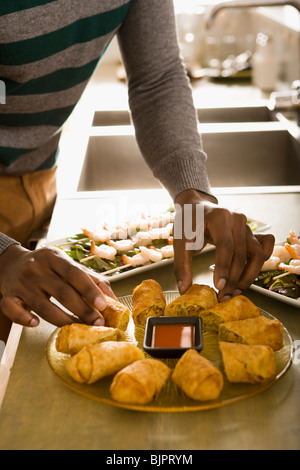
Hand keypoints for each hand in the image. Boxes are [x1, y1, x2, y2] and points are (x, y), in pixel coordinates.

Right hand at [0, 244, 116, 327]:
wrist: (12, 263)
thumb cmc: (48, 267)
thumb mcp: (68, 265)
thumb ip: (91, 280)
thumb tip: (115, 301)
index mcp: (55, 257)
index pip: (75, 274)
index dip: (90, 290)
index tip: (102, 306)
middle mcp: (37, 269)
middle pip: (62, 292)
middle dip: (82, 311)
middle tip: (97, 324)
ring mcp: (22, 284)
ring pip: (43, 307)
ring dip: (63, 321)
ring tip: (78, 327)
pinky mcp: (8, 296)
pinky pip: (14, 311)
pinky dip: (25, 319)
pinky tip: (36, 323)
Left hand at [173, 189, 274, 299]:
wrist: (196, 207)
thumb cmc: (188, 223)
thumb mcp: (180, 241)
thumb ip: (181, 265)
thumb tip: (184, 289)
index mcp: (218, 217)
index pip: (225, 245)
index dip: (223, 267)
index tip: (218, 286)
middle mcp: (237, 220)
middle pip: (242, 253)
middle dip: (234, 278)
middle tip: (223, 295)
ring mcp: (247, 226)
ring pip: (258, 254)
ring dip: (248, 276)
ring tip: (234, 292)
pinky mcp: (252, 233)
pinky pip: (266, 248)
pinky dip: (260, 263)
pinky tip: (247, 276)